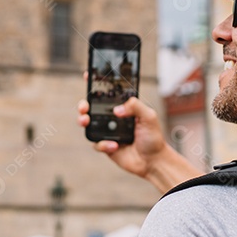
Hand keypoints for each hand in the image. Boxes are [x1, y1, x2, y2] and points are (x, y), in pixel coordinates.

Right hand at [77, 96, 202, 192]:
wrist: (153, 161)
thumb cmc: (153, 137)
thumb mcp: (149, 117)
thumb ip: (136, 106)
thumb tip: (117, 109)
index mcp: (123, 108)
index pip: (107, 93)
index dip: (96, 84)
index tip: (87, 75)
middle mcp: (112, 118)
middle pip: (91, 107)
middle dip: (83, 105)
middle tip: (84, 107)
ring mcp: (107, 132)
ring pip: (88, 124)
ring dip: (83, 120)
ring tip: (86, 121)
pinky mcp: (106, 146)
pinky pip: (97, 143)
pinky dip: (103, 144)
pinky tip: (115, 145)